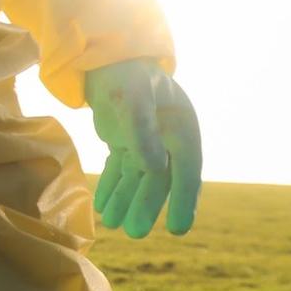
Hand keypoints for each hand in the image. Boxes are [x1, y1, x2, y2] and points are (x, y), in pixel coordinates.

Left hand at [87, 58, 202, 237]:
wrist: (106, 58)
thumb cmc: (126, 74)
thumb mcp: (135, 97)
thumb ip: (143, 131)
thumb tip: (154, 168)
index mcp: (182, 128)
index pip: (186, 172)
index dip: (183, 201)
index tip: (177, 229)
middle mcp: (168, 139)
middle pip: (159, 180)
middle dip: (146, 206)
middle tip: (133, 232)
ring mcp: (146, 142)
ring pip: (138, 178)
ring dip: (126, 200)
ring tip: (113, 224)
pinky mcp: (124, 142)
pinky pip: (120, 170)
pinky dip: (112, 188)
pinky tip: (103, 207)